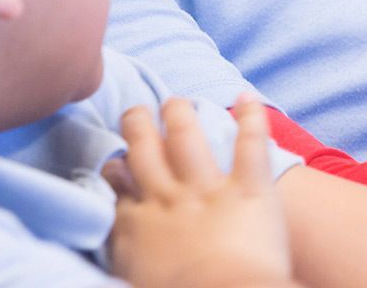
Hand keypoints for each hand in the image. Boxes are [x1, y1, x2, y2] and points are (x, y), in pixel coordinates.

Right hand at [106, 96, 295, 287]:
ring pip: (186, 137)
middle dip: (137, 125)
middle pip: (144, 150)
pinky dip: (251, 119)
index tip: (115, 164)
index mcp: (136, 226)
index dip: (115, 170)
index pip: (118, 187)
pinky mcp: (248, 189)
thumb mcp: (131, 281)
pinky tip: (248, 98)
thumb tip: (119, 246)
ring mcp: (206, 190)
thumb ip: (124, 256)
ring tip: (176, 102)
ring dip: (179, 114)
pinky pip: (249, 145)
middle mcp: (165, 199)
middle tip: (137, 111)